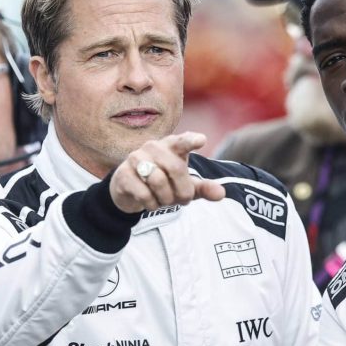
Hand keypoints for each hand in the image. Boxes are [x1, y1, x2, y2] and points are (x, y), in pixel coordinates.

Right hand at [109, 132, 224, 213]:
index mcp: (172, 145)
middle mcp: (153, 147)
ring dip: (166, 199)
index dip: (191, 141)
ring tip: (164, 200)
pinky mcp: (123, 174)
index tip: (201, 140)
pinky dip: (152, 204)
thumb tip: (221, 194)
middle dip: (182, 191)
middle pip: (176, 169)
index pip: (183, 141)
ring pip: (159, 182)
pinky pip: (144, 193)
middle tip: (182, 200)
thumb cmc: (164, 183)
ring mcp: (136, 158)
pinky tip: (150, 202)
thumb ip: (203, 188)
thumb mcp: (186, 186)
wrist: (130, 191)